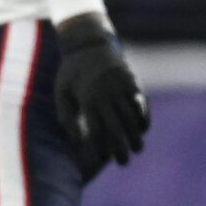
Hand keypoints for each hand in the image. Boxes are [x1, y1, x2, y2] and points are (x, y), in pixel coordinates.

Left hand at [55, 14, 148, 168]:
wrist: (88, 43)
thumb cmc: (70, 72)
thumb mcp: (61, 93)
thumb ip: (67, 117)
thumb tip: (77, 141)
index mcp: (87, 98)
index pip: (96, 130)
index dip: (100, 148)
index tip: (100, 161)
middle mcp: (106, 94)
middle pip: (117, 127)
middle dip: (121, 147)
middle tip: (124, 163)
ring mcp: (121, 87)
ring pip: (132, 117)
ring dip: (136, 135)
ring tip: (137, 150)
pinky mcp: (131, 81)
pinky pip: (141, 103)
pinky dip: (144, 117)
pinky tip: (143, 130)